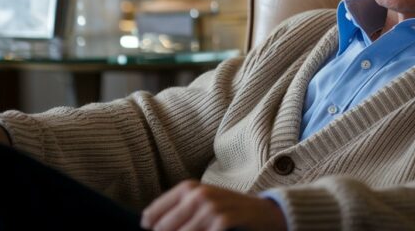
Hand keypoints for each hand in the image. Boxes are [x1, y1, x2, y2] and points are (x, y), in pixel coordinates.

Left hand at [141, 180, 286, 230]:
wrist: (266, 213)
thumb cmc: (229, 211)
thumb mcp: (204, 204)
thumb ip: (179, 211)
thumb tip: (148, 224)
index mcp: (189, 188)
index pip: (152, 213)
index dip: (150, 227)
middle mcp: (198, 194)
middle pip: (163, 228)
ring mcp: (211, 207)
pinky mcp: (223, 220)